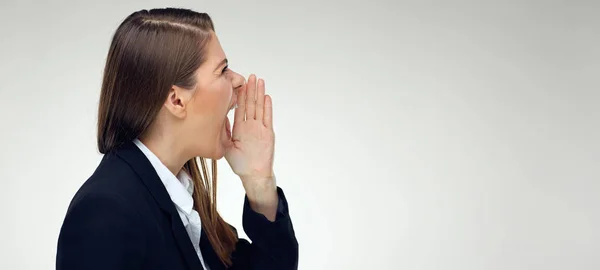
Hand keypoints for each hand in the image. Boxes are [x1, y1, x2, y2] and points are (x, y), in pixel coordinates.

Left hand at [225, 74, 275, 191]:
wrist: (253, 175)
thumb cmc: (240, 164)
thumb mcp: (227, 147)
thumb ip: (224, 132)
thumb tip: (218, 118)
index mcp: (240, 128)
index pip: (240, 108)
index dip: (239, 96)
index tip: (238, 84)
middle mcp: (250, 126)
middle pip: (250, 104)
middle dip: (250, 90)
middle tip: (250, 76)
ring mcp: (260, 128)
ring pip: (259, 107)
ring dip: (259, 94)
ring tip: (259, 81)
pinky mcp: (268, 133)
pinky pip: (267, 118)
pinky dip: (267, 107)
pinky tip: (266, 97)